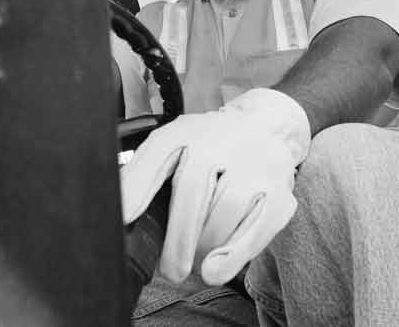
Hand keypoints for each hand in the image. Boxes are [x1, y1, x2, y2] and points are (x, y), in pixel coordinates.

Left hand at [121, 88, 310, 284]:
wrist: (267, 128)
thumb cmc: (210, 147)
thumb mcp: (173, 147)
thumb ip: (143, 175)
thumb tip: (119, 215)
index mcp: (185, 132)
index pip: (157, 154)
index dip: (137, 185)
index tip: (124, 216)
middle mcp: (220, 142)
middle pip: (192, 190)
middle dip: (177, 237)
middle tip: (170, 270)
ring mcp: (253, 166)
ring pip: (224, 214)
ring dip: (203, 248)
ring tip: (193, 262)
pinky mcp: (278, 193)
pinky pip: (256, 230)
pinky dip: (234, 255)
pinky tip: (216, 269)